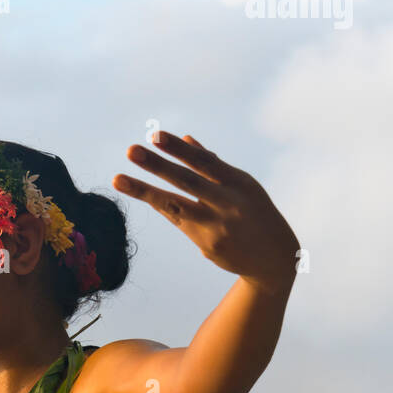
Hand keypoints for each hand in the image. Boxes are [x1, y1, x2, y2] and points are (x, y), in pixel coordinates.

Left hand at [113, 132, 299, 292]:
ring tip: (118, 179)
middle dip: (157, 165)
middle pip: (187, 181)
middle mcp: (228, 202)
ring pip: (175, 205)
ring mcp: (217, 226)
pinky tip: (144, 193)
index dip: (178, 149)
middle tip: (131, 150)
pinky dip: (163, 207)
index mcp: (238, 181)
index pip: (203, 161)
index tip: (155, 135)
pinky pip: (179, 222)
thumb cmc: (254, 213)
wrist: (275, 258)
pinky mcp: (208, 245)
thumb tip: (186, 140)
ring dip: (145, 191)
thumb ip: (213, 165)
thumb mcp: (242, 185)